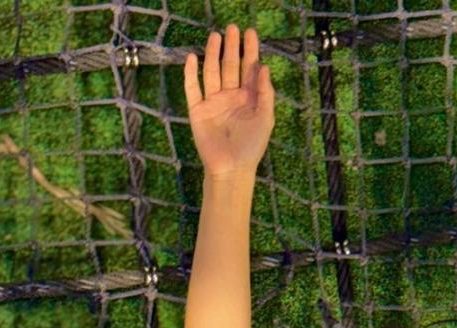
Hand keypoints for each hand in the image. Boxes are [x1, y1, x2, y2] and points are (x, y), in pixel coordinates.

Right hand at [183, 25, 274, 177]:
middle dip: (231, 47)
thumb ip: (265, 93)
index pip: (249, 69)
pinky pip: (192, 88)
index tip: (250, 32)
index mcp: (247, 98)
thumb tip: (265, 67)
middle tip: (232, 28)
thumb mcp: (266, 119)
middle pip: (230, 66)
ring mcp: (212, 102)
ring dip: (212, 54)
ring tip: (215, 36)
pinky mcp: (197, 110)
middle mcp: (230, 96)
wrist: (231, 169)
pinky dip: (190, 74)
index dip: (250, 51)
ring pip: (211, 72)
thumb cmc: (252, 147)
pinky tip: (192, 58)